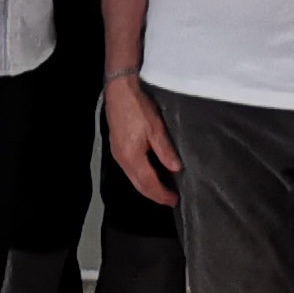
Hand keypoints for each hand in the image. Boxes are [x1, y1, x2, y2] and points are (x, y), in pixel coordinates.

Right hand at [105, 73, 182, 205]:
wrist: (119, 91)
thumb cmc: (138, 107)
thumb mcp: (156, 128)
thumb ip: (165, 150)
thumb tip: (176, 169)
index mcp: (132, 157)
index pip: (149, 183)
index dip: (162, 194)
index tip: (174, 201)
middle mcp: (122, 160)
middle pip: (139, 185)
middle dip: (154, 195)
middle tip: (169, 200)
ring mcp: (118, 154)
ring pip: (133, 179)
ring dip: (147, 187)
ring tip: (162, 191)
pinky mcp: (117, 148)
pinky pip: (130, 170)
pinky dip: (141, 177)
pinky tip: (149, 174)